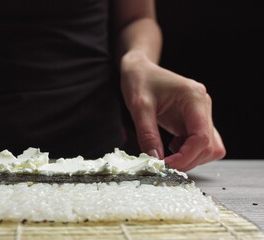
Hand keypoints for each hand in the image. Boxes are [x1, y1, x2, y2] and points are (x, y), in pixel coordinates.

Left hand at [120, 51, 225, 170]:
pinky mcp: (194, 120)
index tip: (166, 165)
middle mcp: (203, 106)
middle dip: (188, 160)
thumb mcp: (138, 106)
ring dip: (190, 158)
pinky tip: (169, 146)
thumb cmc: (139, 80)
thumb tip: (155, 160)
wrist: (139, 68)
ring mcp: (201, 114)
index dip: (186, 156)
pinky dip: (187, 152)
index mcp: (194, 97)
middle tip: (163, 165)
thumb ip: (147, 134)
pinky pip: (200, 144)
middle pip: (210, 146)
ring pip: (210, 147)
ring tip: (166, 154)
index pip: (202, 137)